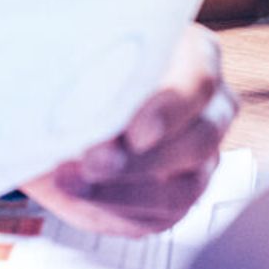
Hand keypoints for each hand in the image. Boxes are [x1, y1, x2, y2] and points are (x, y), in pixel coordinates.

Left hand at [25, 25, 236, 235]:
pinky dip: (116, 208)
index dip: (169, 109)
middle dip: (140, 158)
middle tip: (92, 162)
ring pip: (184, 187)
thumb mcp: (74, 55)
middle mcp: (210, 107)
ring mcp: (202, 156)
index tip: (132, 133)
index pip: (200, 80)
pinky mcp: (180, 195)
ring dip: (123, 190)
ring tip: (72, 181)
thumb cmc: (77, 67)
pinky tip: (80, 195)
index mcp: (194, 56)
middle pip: (198, 139)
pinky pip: (161, 213)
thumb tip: (62, 86)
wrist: (59, 107)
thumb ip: (81, 66)